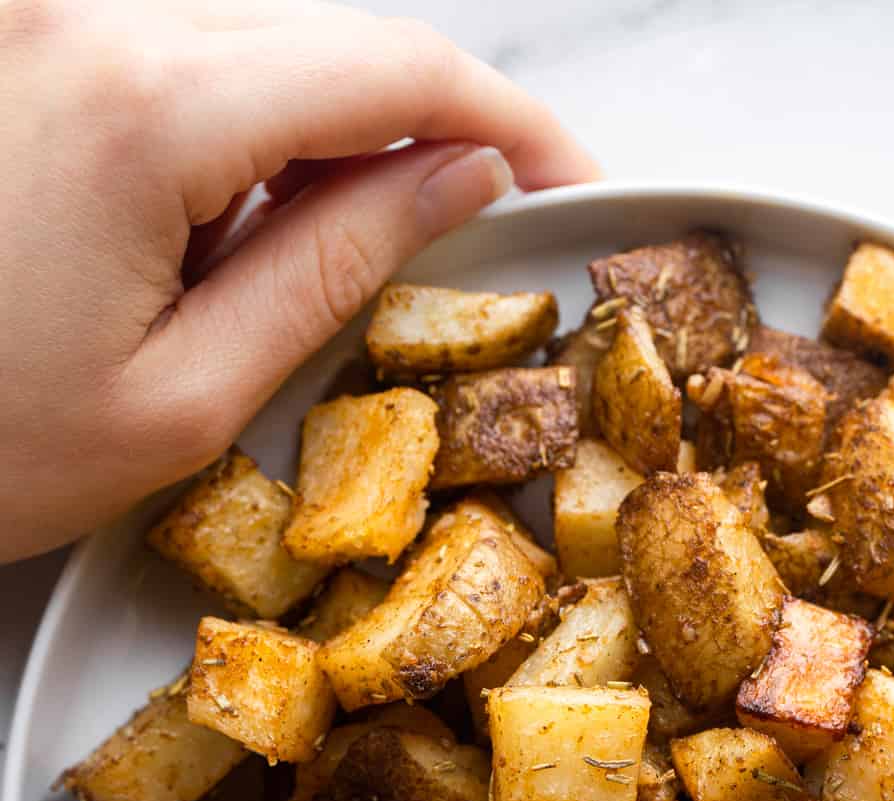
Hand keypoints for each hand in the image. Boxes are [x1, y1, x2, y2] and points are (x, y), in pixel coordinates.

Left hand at [0, 0, 596, 562]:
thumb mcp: (186, 400)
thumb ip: (335, 270)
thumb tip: (456, 183)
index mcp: (142, 107)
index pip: (393, 64)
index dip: (512, 117)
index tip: (568, 179)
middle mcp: (82, 21)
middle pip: (329, 34)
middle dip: (423, 128)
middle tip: (474, 234)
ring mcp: (41, 23)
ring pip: (258, 40)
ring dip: (323, 134)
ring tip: (308, 266)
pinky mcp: (21, 49)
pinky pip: (177, 55)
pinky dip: (239, 129)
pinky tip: (220, 229)